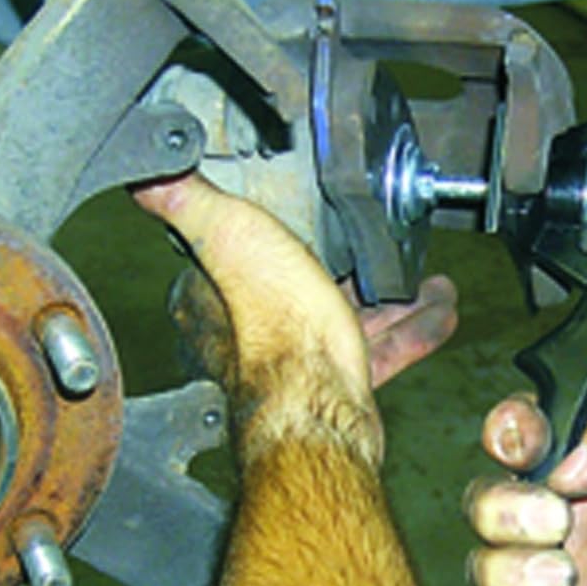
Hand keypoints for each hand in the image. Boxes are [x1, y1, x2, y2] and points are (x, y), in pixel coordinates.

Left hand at [134, 174, 456, 456]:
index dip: (270, 229)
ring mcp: (298, 360)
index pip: (234, 251)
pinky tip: (440, 310)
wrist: (322, 410)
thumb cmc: (275, 332)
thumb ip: (191, 203)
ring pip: (349, 316)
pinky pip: (381, 350)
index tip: (304, 211)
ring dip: (391, 297)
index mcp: (215, 297)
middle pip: (301, 283)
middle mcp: (252, 331)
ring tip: (422, 275)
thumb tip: (146, 175)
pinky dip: (413, 329)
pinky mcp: (339, 385)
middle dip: (345, 265)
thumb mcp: (232, 237)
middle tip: (376, 242)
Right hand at [466, 387, 586, 585]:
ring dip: (508, 562)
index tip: (524, 444)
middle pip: (493, 496)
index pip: (529, 432)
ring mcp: (581, 573)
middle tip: (556, 517)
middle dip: (503, 504)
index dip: (509, 432)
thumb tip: (569, 459)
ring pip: (490, 559)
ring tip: (565, 574)